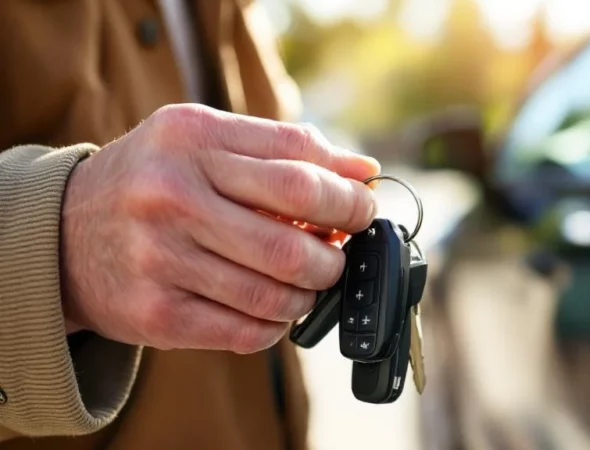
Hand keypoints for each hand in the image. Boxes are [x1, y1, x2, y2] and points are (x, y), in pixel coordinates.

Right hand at [60, 104, 379, 352]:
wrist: (66, 233)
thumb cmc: (156, 180)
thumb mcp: (206, 141)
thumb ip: (283, 148)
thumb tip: (363, 171)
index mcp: (192, 139)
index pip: (299, 169)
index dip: (347, 196)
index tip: (363, 208)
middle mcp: (171, 195)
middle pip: (292, 240)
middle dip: (336, 254)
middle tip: (338, 253)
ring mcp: (161, 258)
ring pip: (276, 293)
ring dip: (310, 293)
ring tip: (307, 281)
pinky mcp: (157, 314)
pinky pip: (247, 332)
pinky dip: (277, 325)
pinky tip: (274, 308)